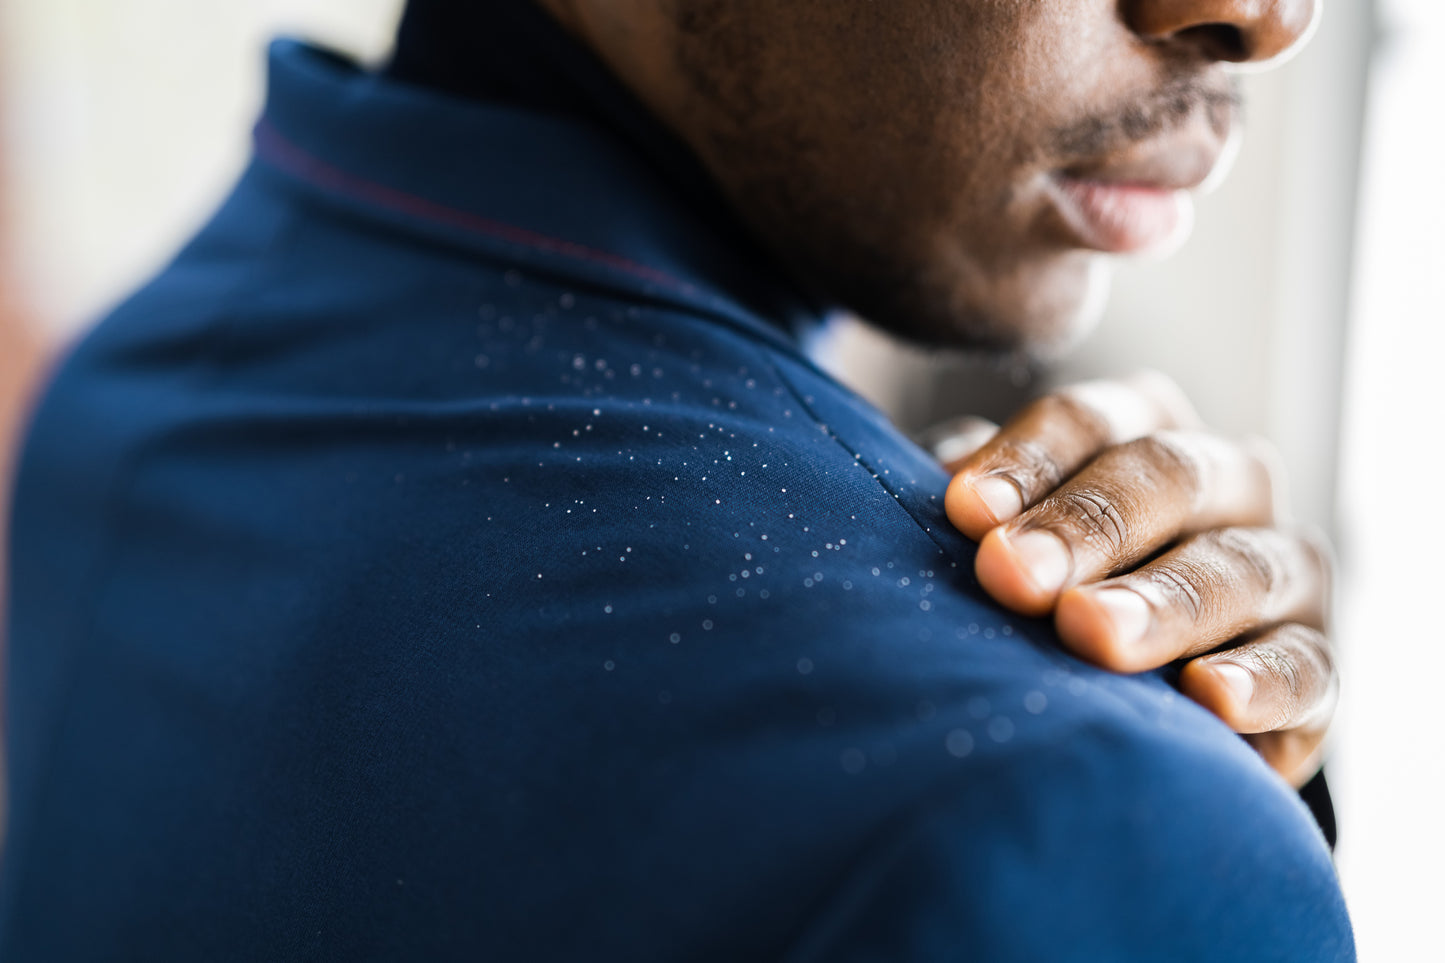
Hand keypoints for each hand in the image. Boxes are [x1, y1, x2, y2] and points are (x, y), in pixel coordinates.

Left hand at [932, 372, 1336, 787]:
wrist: (1138, 695)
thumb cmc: (1047, 589)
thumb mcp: (1008, 532)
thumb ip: (977, 504)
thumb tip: (939, 489)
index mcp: (1143, 429)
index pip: (1090, 420)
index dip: (1027, 460)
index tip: (963, 510)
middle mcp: (1227, 480)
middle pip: (1166, 475)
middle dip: (1086, 525)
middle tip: (1012, 575)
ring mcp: (1281, 569)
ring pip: (1234, 567)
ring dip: (1160, 600)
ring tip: (1090, 633)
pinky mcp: (1316, 664)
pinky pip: (1307, 667)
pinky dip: (1262, 682)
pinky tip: (1209, 700)